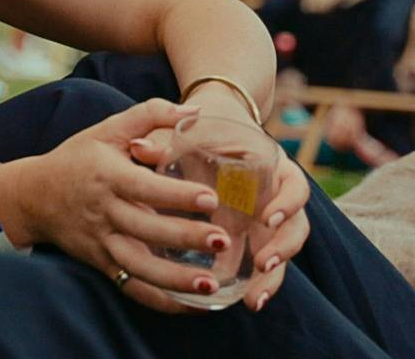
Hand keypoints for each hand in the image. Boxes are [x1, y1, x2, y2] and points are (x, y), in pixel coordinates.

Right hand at [2, 99, 234, 313]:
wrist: (33, 195)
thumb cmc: (77, 158)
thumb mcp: (107, 129)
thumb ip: (149, 115)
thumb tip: (193, 112)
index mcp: (107, 175)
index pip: (143, 187)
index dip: (176, 195)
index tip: (210, 198)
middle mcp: (103, 211)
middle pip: (145, 229)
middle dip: (184, 237)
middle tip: (221, 239)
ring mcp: (101, 241)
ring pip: (138, 267)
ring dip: (174, 280)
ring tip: (210, 285)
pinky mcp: (102, 263)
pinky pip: (131, 287)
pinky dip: (160, 300)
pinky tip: (192, 306)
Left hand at [128, 129, 310, 313]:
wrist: (213, 130)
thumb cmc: (202, 130)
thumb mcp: (187, 132)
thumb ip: (167, 141)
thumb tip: (137, 147)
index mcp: (272, 166)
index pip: (294, 186)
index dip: (287, 203)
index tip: (267, 217)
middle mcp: (277, 195)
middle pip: (295, 227)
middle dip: (283, 249)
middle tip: (262, 265)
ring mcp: (268, 218)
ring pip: (282, 251)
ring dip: (272, 277)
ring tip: (254, 300)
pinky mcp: (254, 234)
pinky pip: (264, 261)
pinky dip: (258, 282)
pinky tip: (245, 302)